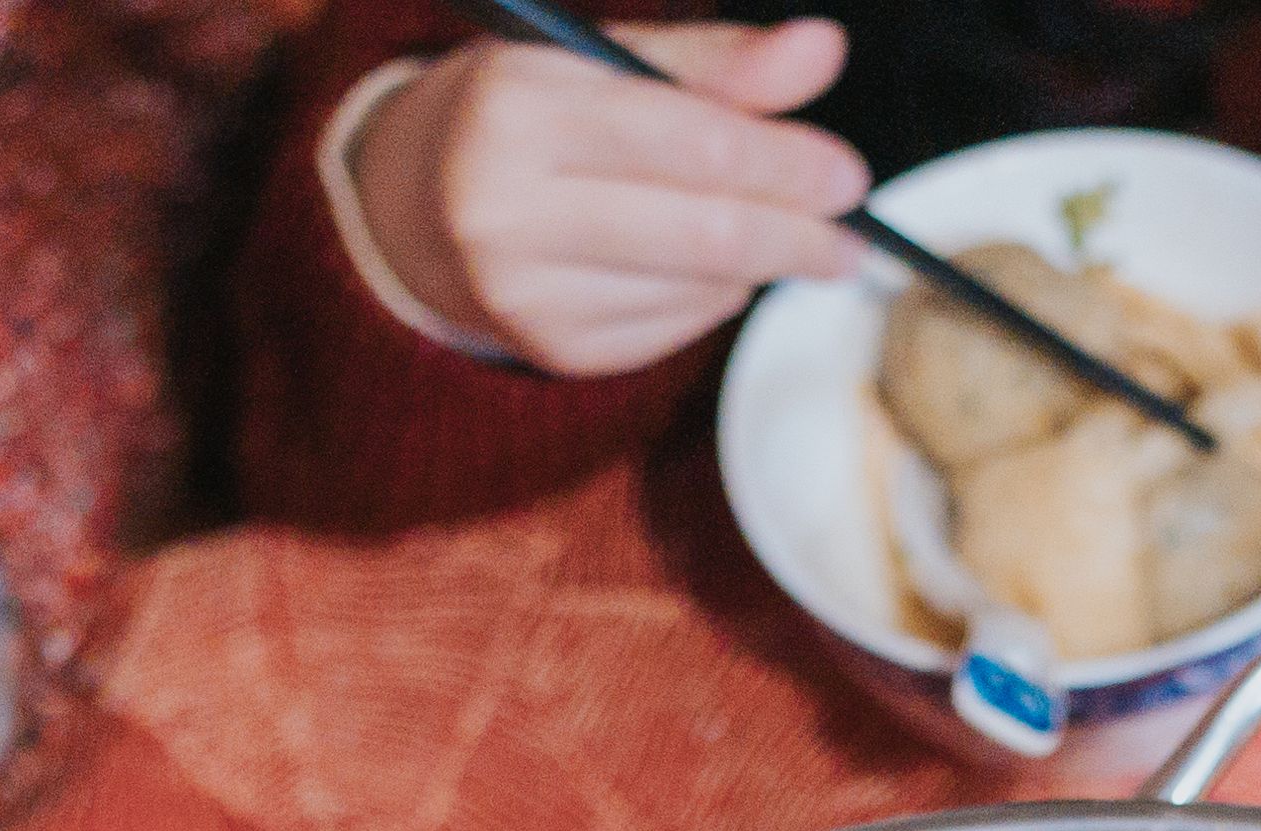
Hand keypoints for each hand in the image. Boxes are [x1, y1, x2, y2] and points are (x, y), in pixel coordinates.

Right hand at [345, 20, 865, 375]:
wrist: (412, 205)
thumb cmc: (523, 115)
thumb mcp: (599, 63)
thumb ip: (714, 62)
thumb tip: (821, 51)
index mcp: (517, 110)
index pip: (687, 143)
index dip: (782, 162)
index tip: (846, 175)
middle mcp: (508, 210)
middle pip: (703, 232)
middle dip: (795, 235)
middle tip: (848, 235)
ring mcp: (527, 295)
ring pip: (698, 289)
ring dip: (757, 265)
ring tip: (776, 236)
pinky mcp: (553, 350)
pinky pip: (676, 331)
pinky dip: (713, 297)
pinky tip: (706, 268)